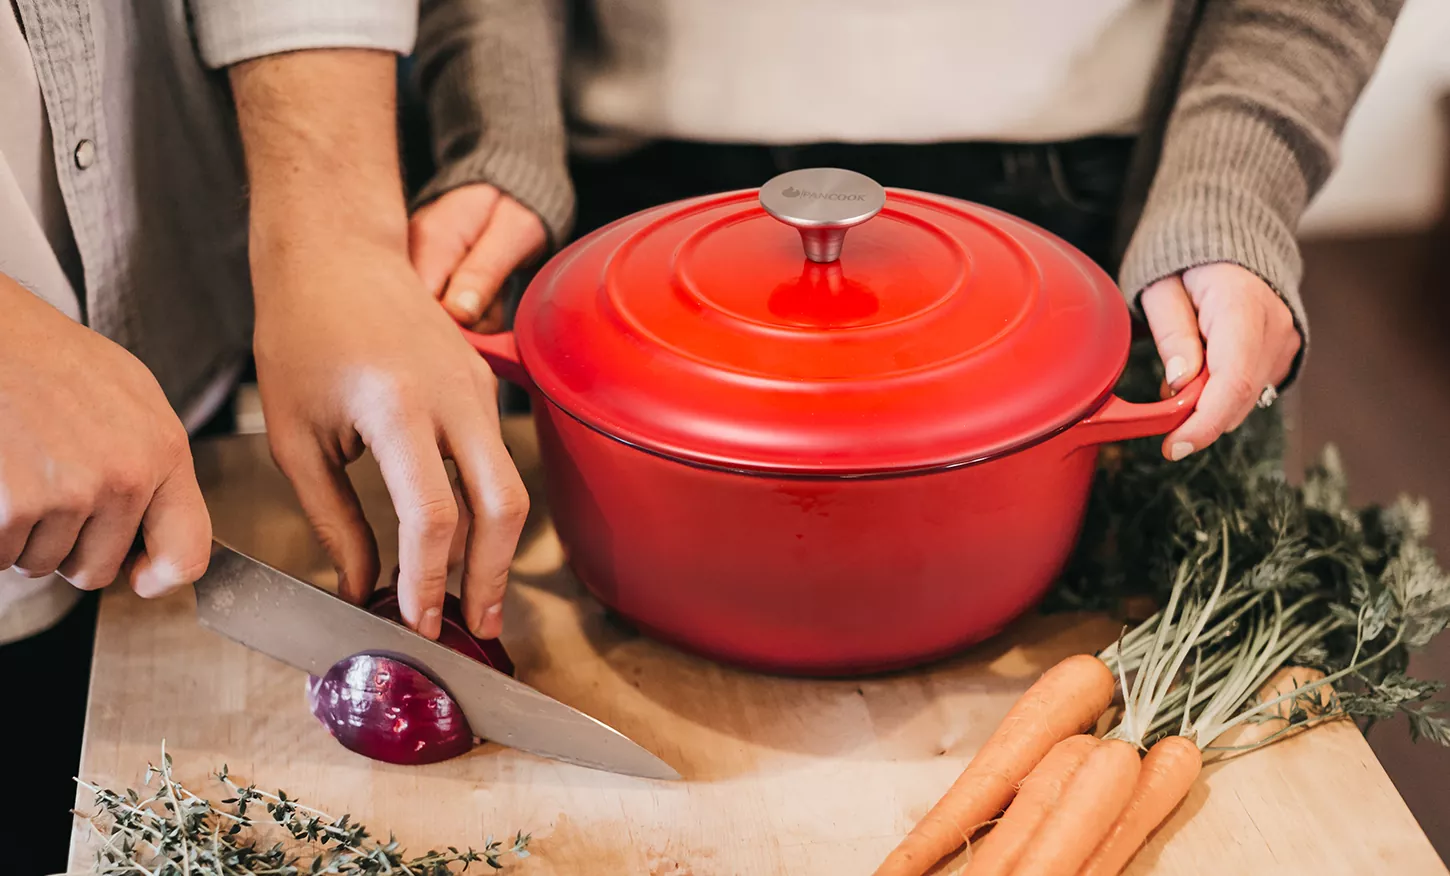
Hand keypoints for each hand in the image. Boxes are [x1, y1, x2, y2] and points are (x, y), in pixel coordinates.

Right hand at [0, 275, 210, 594]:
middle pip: (95, 570)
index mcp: (162, 453)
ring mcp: (68, 493)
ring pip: (41, 562)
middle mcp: (123, 478)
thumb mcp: (134, 400)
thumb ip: (157, 467)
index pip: (187, 554)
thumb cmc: (56, 362)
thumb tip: (161, 540)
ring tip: (24, 472)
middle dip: (68, 547)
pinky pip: (0, 553)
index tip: (140, 578)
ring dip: (25, 534)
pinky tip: (2, 479)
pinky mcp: (14, 505)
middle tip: (51, 494)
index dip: (160, 580)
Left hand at [231, 49, 527, 639]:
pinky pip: (498, 457)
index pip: (431, 514)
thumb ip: (334, 519)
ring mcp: (476, 386)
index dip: (430, 579)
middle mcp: (452, 395)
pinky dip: (487, 508)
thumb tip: (360, 584)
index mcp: (396, 407)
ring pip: (511, 484)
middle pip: (502, 504)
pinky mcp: (483, 385)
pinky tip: (462, 540)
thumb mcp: (297, 436)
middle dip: (493, 575)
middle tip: (478, 625)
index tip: (417, 620)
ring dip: (497, 548)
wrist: (335, 252)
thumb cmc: (302, 333)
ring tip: (475, 596)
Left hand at [1140, 263, 1300, 459]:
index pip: (1233, 380)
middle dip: (1198, 418)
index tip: (1174, 446)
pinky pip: (1252, 389)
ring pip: (1247, 399)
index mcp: (1241, 305)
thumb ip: (1172, 334)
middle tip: (1163, 413)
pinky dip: (1222, 395)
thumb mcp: (1161, 290)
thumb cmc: (1186, 264)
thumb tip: (1180, 382)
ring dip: (1209, 405)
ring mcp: (1285, 340)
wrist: (1226, 240)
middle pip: (1240, 397)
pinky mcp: (1284, 352)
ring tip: (1182, 376)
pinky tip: (1203, 372)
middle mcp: (1274, 325)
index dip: (1205, 423)